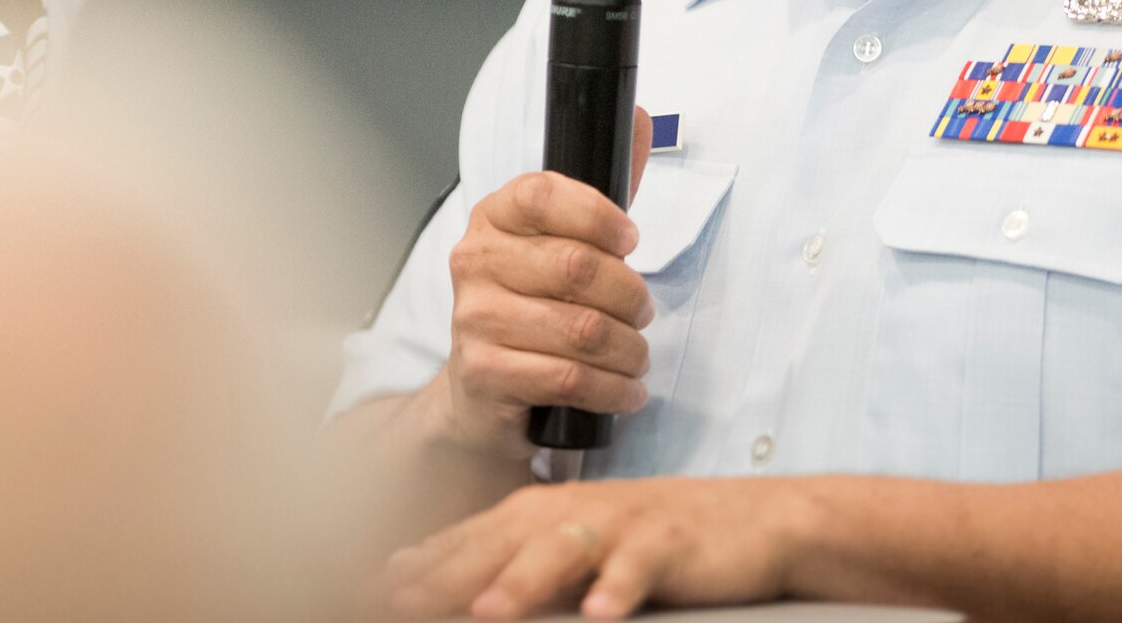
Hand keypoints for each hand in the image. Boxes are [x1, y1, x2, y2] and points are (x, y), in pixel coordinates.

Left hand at [370, 476, 807, 619]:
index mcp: (546, 512)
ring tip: (488, 612)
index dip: (415, 567)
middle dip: (447, 573)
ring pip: (564, 549)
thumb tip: (439, 584)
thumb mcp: (581, 545)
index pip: (466, 540)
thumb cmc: (659, 540)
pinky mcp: (671, 540)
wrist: (758, 521)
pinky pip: (640, 566)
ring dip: (524, 580)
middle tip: (398, 601)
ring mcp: (623, 523)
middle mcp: (576, 510)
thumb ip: (516, 560)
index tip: (363, 591)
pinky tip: (600, 614)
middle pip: (500, 542)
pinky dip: (619, 588)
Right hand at [420, 109, 655, 459]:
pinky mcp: (483, 374)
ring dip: (629, 349)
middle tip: (643, 312)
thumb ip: (604, 191)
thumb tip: (642, 119)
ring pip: (580, 329)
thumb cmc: (530, 307)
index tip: (630, 241)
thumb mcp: (563, 244)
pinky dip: (612, 388)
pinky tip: (626, 389)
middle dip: (631, 296)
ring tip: (637, 356)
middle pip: (576, 267)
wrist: (479, 393)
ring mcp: (473, 319)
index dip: (597, 215)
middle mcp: (474, 261)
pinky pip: (568, 378)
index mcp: (494, 217)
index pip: (543, 193)